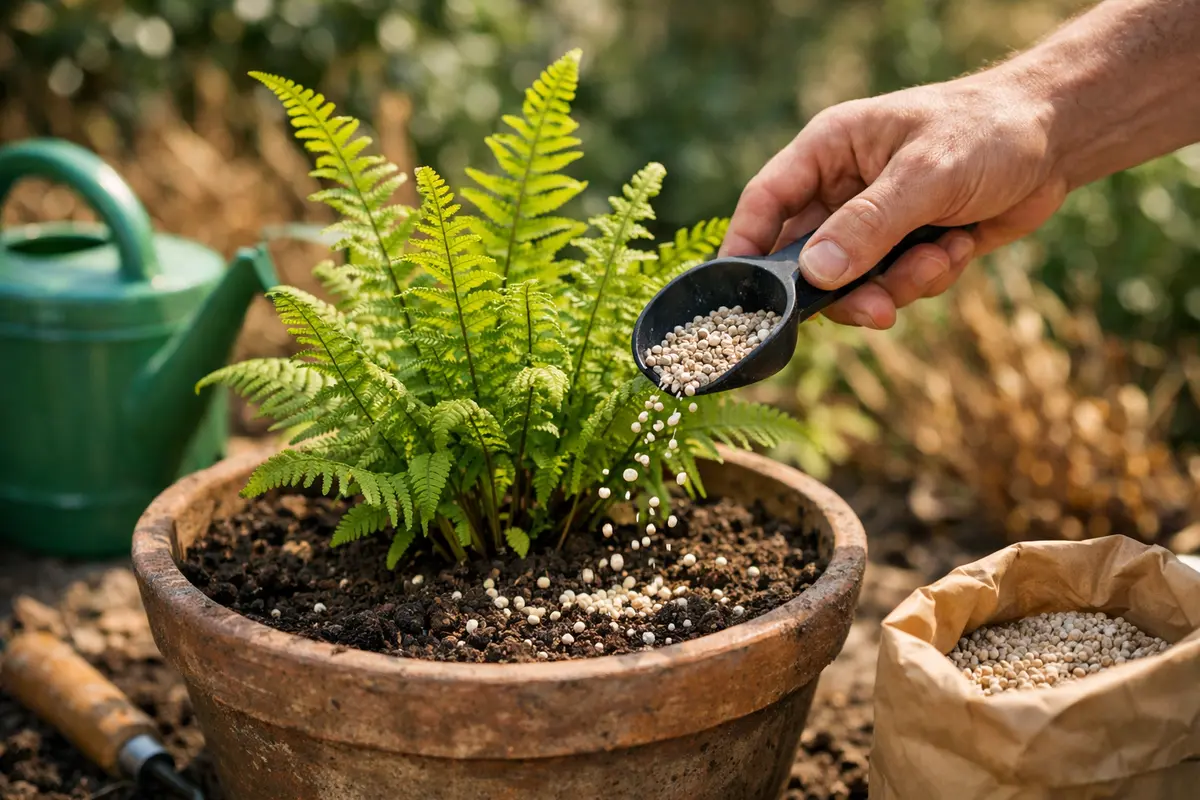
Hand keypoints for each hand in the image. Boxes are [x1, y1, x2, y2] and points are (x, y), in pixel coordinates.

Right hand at [718, 75, 1067, 327]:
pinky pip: (892, 285)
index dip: (746, 249)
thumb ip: (868, 225)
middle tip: (879, 310)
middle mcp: (840, 189)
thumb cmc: (989, 131)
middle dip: (844, 289)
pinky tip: (959, 247)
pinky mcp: (904, 247)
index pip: (766, 202)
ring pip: (851, 282)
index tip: (741, 298)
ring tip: (941, 256)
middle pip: (805, 258)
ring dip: (896, 284)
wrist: (1058, 139)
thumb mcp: (927, 175)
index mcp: (828, 151)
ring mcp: (872, 222)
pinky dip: (926, 278)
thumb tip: (814, 274)